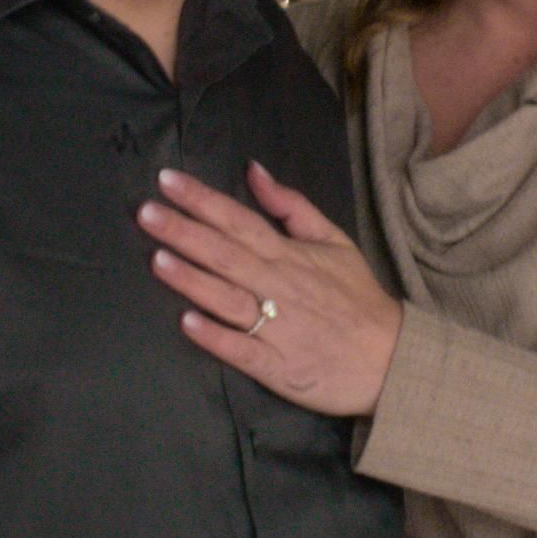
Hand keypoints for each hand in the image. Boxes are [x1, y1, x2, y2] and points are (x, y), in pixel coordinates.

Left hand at [138, 162, 402, 417]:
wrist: (391, 358)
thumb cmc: (357, 297)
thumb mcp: (333, 240)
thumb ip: (291, 206)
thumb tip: (253, 170)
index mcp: (289, 254)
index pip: (238, 220)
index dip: (202, 199)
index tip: (167, 180)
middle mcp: (279, 286)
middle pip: (225, 254)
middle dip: (184, 232)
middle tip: (145, 212)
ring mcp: (277, 327)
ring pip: (228, 299)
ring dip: (192, 279)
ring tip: (157, 259)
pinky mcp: (276, 366)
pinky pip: (242, 349)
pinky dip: (216, 337)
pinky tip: (188, 323)